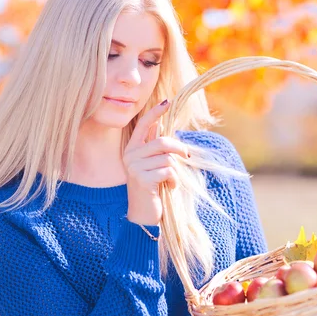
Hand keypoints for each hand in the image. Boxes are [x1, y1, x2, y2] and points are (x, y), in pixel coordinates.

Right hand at [122, 99, 189, 225]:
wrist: (143, 214)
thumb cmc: (151, 187)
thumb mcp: (151, 164)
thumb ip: (153, 145)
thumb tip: (160, 124)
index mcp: (132, 149)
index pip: (143, 125)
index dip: (155, 112)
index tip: (167, 101)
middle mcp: (130, 156)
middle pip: (162, 142)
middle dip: (178, 148)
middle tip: (186, 155)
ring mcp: (134, 167)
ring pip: (167, 158)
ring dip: (175, 171)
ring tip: (170, 181)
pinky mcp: (142, 179)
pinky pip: (168, 171)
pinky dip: (174, 181)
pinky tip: (169, 188)